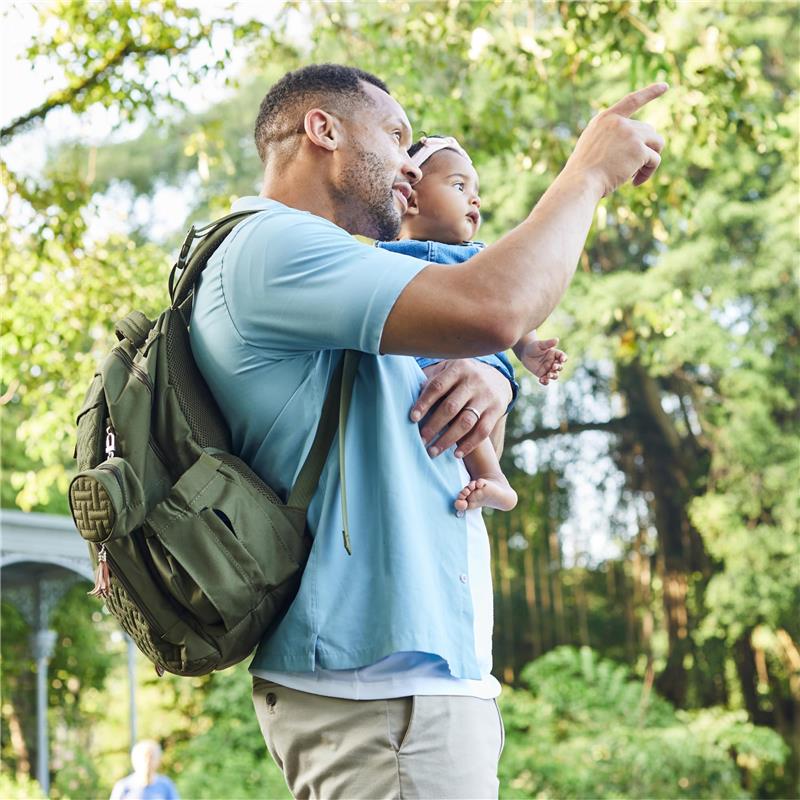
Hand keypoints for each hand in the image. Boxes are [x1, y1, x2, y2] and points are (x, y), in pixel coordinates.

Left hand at [411, 359, 512, 458]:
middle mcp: (474, 381)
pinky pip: (483, 431)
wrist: (497, 377)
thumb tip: (409, 395)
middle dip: (434, 425)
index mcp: (458, 368)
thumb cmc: (461, 378)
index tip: (412, 418)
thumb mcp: (449, 370)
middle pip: (451, 407)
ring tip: (433, 451)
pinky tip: (456, 454)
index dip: (424, 403)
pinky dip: (469, 444)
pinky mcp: (498, 410)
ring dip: (448, 439)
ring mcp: (487, 396)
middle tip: (421, 440)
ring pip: (466, 421)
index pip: (437, 387)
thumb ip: (432, 380)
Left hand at [519, 337, 566, 384]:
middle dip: (558, 368)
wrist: (524, 353)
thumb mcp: (539, 344)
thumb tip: (557, 339)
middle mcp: (553, 362)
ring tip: (548, 375)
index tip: (562, 359)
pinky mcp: (542, 375)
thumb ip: (548, 343)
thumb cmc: (533, 347)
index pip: (562, 357)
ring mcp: (548, 369)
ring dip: (553, 376)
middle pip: (560, 367)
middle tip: (553, 367)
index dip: (564, 358)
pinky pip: (546, 380)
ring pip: (555, 375)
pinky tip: (541, 380)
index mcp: (554, 354)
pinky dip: (545, 381)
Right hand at [564, 82, 667, 196]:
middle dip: (645, 149)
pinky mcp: (640, 149)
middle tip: (632, 172)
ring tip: (635, 177)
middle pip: (648, 130)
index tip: (665, 86)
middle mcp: (619, 122)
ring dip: (650, 160)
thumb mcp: (592, 148)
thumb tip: (640, 147)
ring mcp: (631, 134)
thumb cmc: (583, 173)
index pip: (632, 100)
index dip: (650, 92)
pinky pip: (654, 160)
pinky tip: (635, 183)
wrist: (581, 182)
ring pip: (656, 142)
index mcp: (605, 119)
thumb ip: (612, 139)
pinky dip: (648, 172)